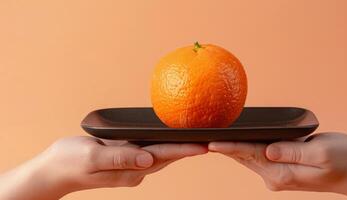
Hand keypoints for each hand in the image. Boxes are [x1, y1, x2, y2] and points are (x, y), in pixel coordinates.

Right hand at [0, 136, 207, 199]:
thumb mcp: (92, 157)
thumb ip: (121, 158)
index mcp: (131, 169)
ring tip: (199, 138)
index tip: (207, 145)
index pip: (164, 156)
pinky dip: (164, 145)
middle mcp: (136, 169)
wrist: (53, 171)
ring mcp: (131, 166)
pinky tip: (169, 138)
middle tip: (212, 138)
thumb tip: (149, 159)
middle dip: (190, 148)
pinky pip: (150, 151)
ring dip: (180, 147)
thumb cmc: (69, 162)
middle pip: (168, 156)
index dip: (186, 149)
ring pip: (162, 155)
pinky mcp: (125, 161)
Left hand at [209, 132, 346, 199]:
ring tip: (211, 136)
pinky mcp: (281, 171)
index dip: (229, 147)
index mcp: (283, 172)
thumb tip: (269, 150)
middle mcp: (275, 176)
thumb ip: (294, 152)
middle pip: (244, 157)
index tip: (210, 143)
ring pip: (248, 158)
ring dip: (231, 148)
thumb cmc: (345, 159)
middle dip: (223, 146)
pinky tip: (235, 141)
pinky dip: (244, 149)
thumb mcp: (323, 152)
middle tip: (201, 135)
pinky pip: (257, 157)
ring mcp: (277, 176)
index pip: (250, 155)